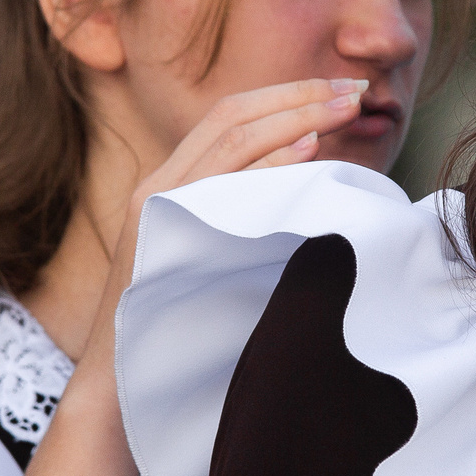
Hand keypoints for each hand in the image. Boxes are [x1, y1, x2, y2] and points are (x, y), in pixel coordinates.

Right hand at [95, 78, 367, 311]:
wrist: (119, 387)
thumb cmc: (179, 334)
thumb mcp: (215, 261)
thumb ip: (248, 219)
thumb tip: (314, 190)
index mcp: (172, 184)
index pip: (231, 117)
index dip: (288, 96)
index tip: (343, 93)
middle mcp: (159, 183)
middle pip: (231, 113)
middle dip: (298, 95)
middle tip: (356, 89)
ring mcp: (156, 203)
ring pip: (229, 137)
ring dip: (294, 116)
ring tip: (344, 107)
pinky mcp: (158, 229)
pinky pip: (220, 181)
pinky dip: (268, 161)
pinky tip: (308, 150)